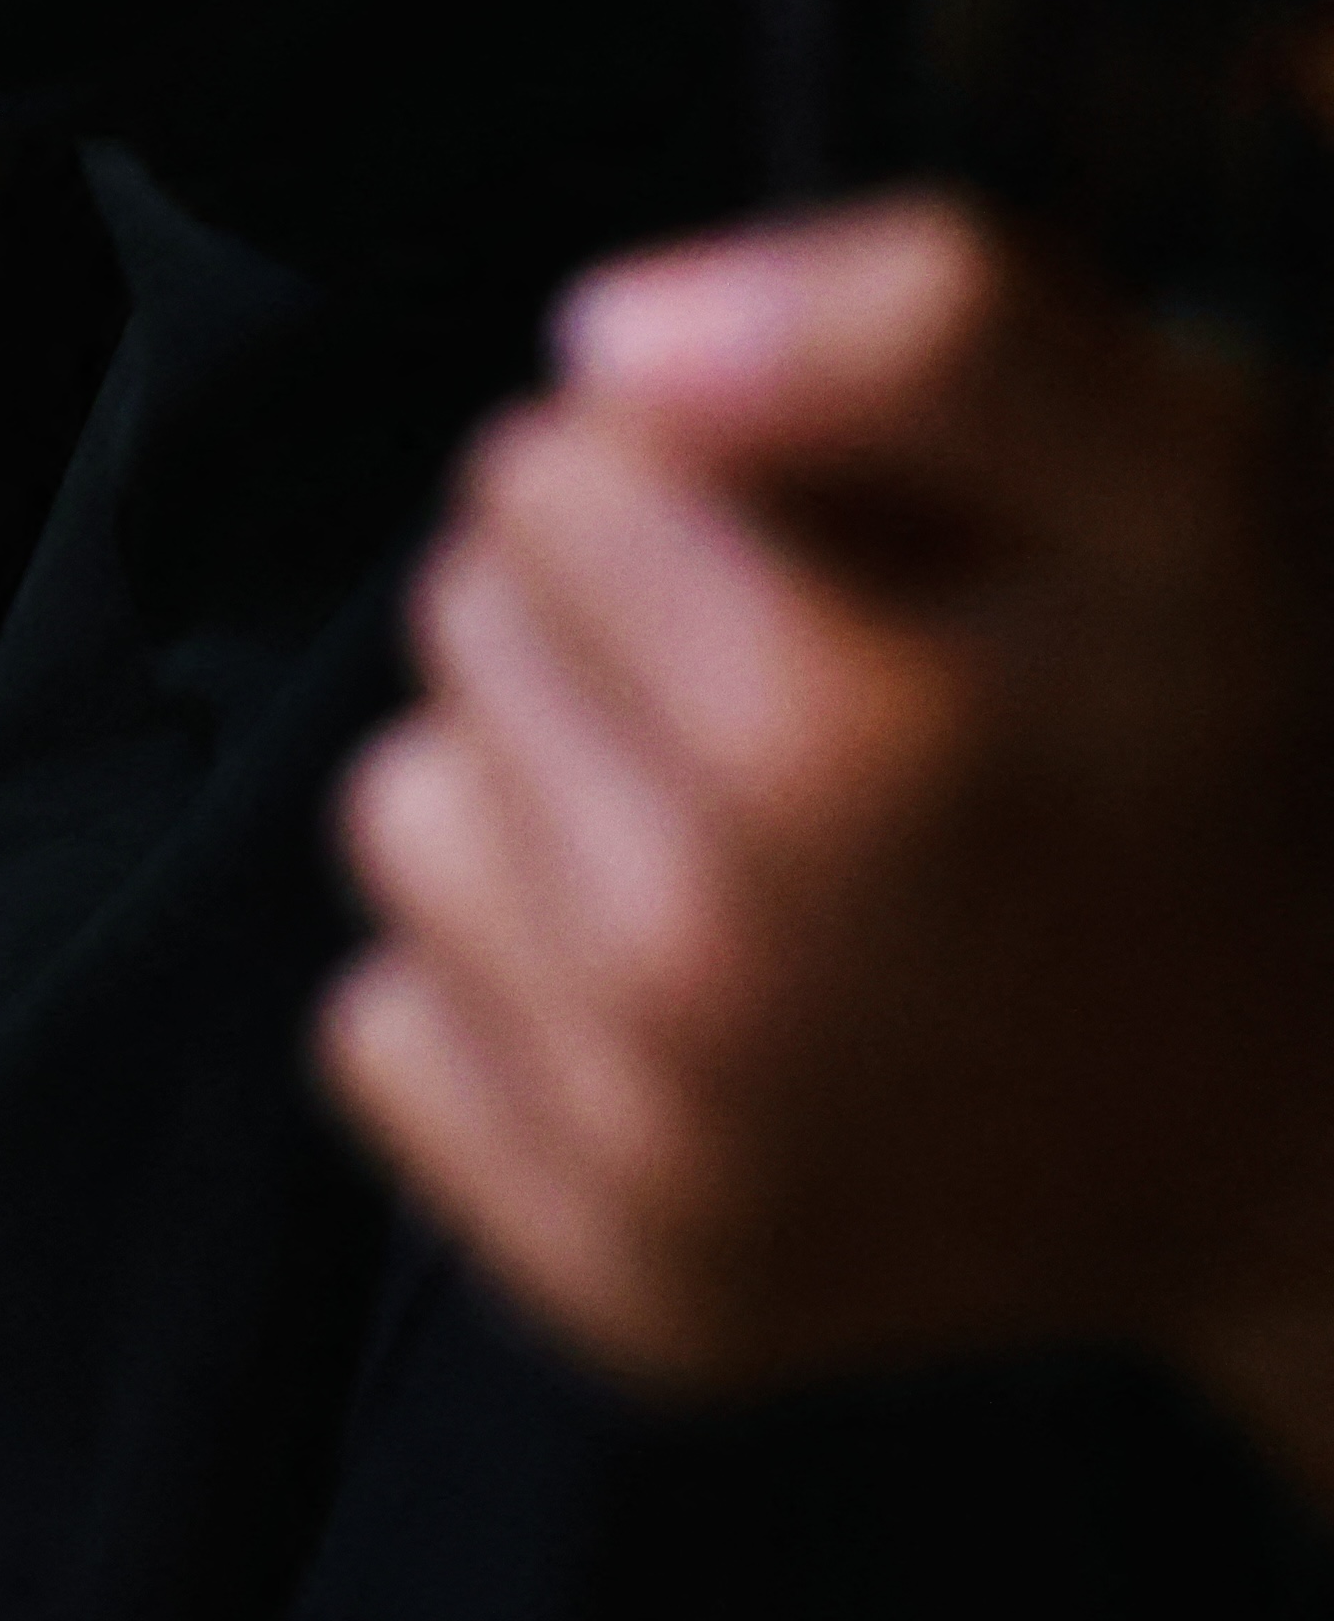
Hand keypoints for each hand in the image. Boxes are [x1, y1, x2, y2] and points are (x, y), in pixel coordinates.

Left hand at [323, 198, 1333, 1469]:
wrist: (1327, 1121)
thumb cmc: (1229, 751)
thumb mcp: (1180, 474)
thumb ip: (922, 330)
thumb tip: (611, 343)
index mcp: (852, 762)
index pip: (550, 468)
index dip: (693, 475)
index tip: (839, 557)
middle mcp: (722, 984)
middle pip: (464, 628)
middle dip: (617, 623)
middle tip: (829, 708)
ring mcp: (662, 1165)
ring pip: (409, 815)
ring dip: (552, 796)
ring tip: (778, 852)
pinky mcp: (621, 1290)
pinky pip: (382, 1026)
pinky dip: (516, 996)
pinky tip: (720, 1008)